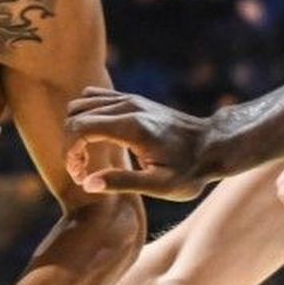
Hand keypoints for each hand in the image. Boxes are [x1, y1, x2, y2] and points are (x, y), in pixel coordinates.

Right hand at [64, 87, 218, 200]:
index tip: (80, 176)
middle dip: (70, 144)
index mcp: (131, 126)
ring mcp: (131, 99)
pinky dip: (86, 117)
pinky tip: (99, 141)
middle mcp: (128, 106)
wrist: (214, 144)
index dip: (70, 153)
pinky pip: (96, 98)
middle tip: (83, 172)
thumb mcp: (160, 185)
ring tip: (88, 158)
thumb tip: (87, 183)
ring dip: (76, 130)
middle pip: (76, 114)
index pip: (79, 127)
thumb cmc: (190, 171)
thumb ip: (122, 182)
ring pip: (82, 103)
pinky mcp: (134, 100)